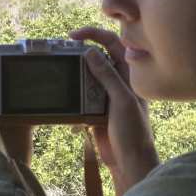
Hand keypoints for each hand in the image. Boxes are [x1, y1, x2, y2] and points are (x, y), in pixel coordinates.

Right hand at [70, 27, 159, 195]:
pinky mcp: (94, 106)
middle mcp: (118, 80)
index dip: (94, 35)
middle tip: (62, 52)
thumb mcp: (121, 100)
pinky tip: (67, 98)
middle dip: (79, 52)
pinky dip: (72, 92)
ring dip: (74, 73)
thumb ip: (107, 75)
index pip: (112, 43)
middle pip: (96, 56)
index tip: (73, 36)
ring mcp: (105, 93)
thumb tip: (90, 51)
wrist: (129, 160)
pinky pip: (80, 93)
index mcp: (130, 74)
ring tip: (62, 74)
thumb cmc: (133, 131)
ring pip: (85, 74)